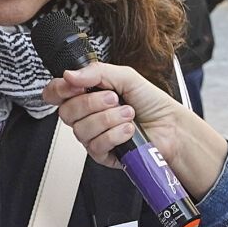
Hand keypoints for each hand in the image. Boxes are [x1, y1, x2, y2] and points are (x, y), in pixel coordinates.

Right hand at [42, 61, 226, 196]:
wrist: (171, 127)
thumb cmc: (151, 103)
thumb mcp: (126, 76)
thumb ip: (96, 72)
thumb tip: (70, 74)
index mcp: (87, 94)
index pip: (56, 93)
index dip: (59, 89)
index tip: (74, 86)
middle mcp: (86, 116)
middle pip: (66, 112)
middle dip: (92, 103)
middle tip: (114, 99)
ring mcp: (93, 136)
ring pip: (81, 130)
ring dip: (109, 119)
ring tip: (128, 114)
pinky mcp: (102, 154)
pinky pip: (95, 146)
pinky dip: (114, 135)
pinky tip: (128, 130)